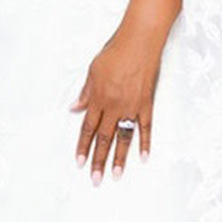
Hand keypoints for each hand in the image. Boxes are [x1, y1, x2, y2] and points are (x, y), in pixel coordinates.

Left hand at [71, 19, 164, 183]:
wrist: (139, 41)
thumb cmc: (115, 52)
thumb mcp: (93, 70)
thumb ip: (85, 92)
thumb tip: (74, 109)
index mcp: (98, 98)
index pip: (88, 128)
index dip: (83, 146)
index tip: (80, 162)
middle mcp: (114, 106)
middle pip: (104, 138)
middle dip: (98, 160)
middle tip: (95, 179)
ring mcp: (131, 107)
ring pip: (123, 138)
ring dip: (119, 158)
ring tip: (115, 175)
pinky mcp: (147, 104)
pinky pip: (145, 128)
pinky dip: (145, 143)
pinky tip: (144, 158)